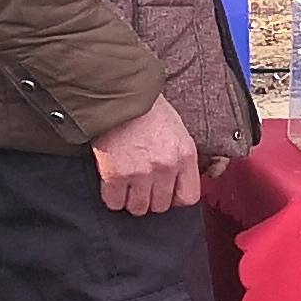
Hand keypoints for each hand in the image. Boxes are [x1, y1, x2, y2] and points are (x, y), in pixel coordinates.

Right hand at [92, 96, 204, 215]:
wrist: (117, 93)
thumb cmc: (145, 107)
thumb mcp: (176, 128)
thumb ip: (179, 155)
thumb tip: (176, 180)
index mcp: (184, 154)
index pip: (188, 197)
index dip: (175, 198)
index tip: (166, 192)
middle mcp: (166, 166)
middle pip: (161, 205)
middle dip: (151, 198)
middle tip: (142, 186)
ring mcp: (141, 172)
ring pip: (138, 208)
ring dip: (131, 200)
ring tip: (126, 185)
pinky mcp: (115, 174)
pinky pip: (114, 202)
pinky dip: (112, 197)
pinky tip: (112, 185)